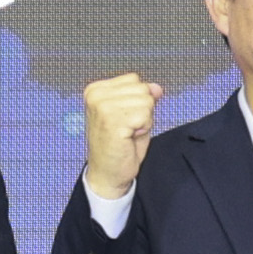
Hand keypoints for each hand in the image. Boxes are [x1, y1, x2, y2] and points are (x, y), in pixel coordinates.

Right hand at [78, 72, 162, 199]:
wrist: (108, 174)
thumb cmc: (118, 146)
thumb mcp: (132, 113)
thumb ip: (143, 96)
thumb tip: (156, 87)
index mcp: (95, 90)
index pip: (134, 79)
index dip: (137, 101)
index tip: (123, 119)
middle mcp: (96, 95)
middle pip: (142, 89)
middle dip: (142, 110)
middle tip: (127, 128)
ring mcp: (102, 107)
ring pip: (146, 101)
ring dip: (143, 120)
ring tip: (127, 133)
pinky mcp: (112, 121)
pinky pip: (146, 115)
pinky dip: (143, 129)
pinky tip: (128, 138)